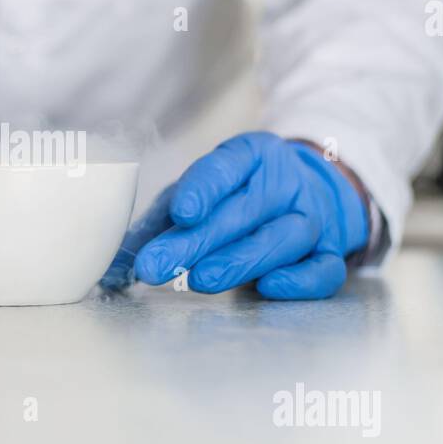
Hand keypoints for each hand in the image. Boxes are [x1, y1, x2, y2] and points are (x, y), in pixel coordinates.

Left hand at [100, 132, 368, 299]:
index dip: (204, 188)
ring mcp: (312, 217)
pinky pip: (323, 270)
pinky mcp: (330, 253)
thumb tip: (112, 268)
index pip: (227, 165)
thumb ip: (159, 226)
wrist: (309, 194)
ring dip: (241, 260)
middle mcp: (285, 182)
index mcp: (252, 155)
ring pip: (283, 237)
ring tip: (199, 280)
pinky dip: (300, 281)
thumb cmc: (238, 198)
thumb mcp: (199, 197)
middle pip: (245, 210)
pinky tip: (268, 288)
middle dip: (198, 240)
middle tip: (157, 266)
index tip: (180, 212)